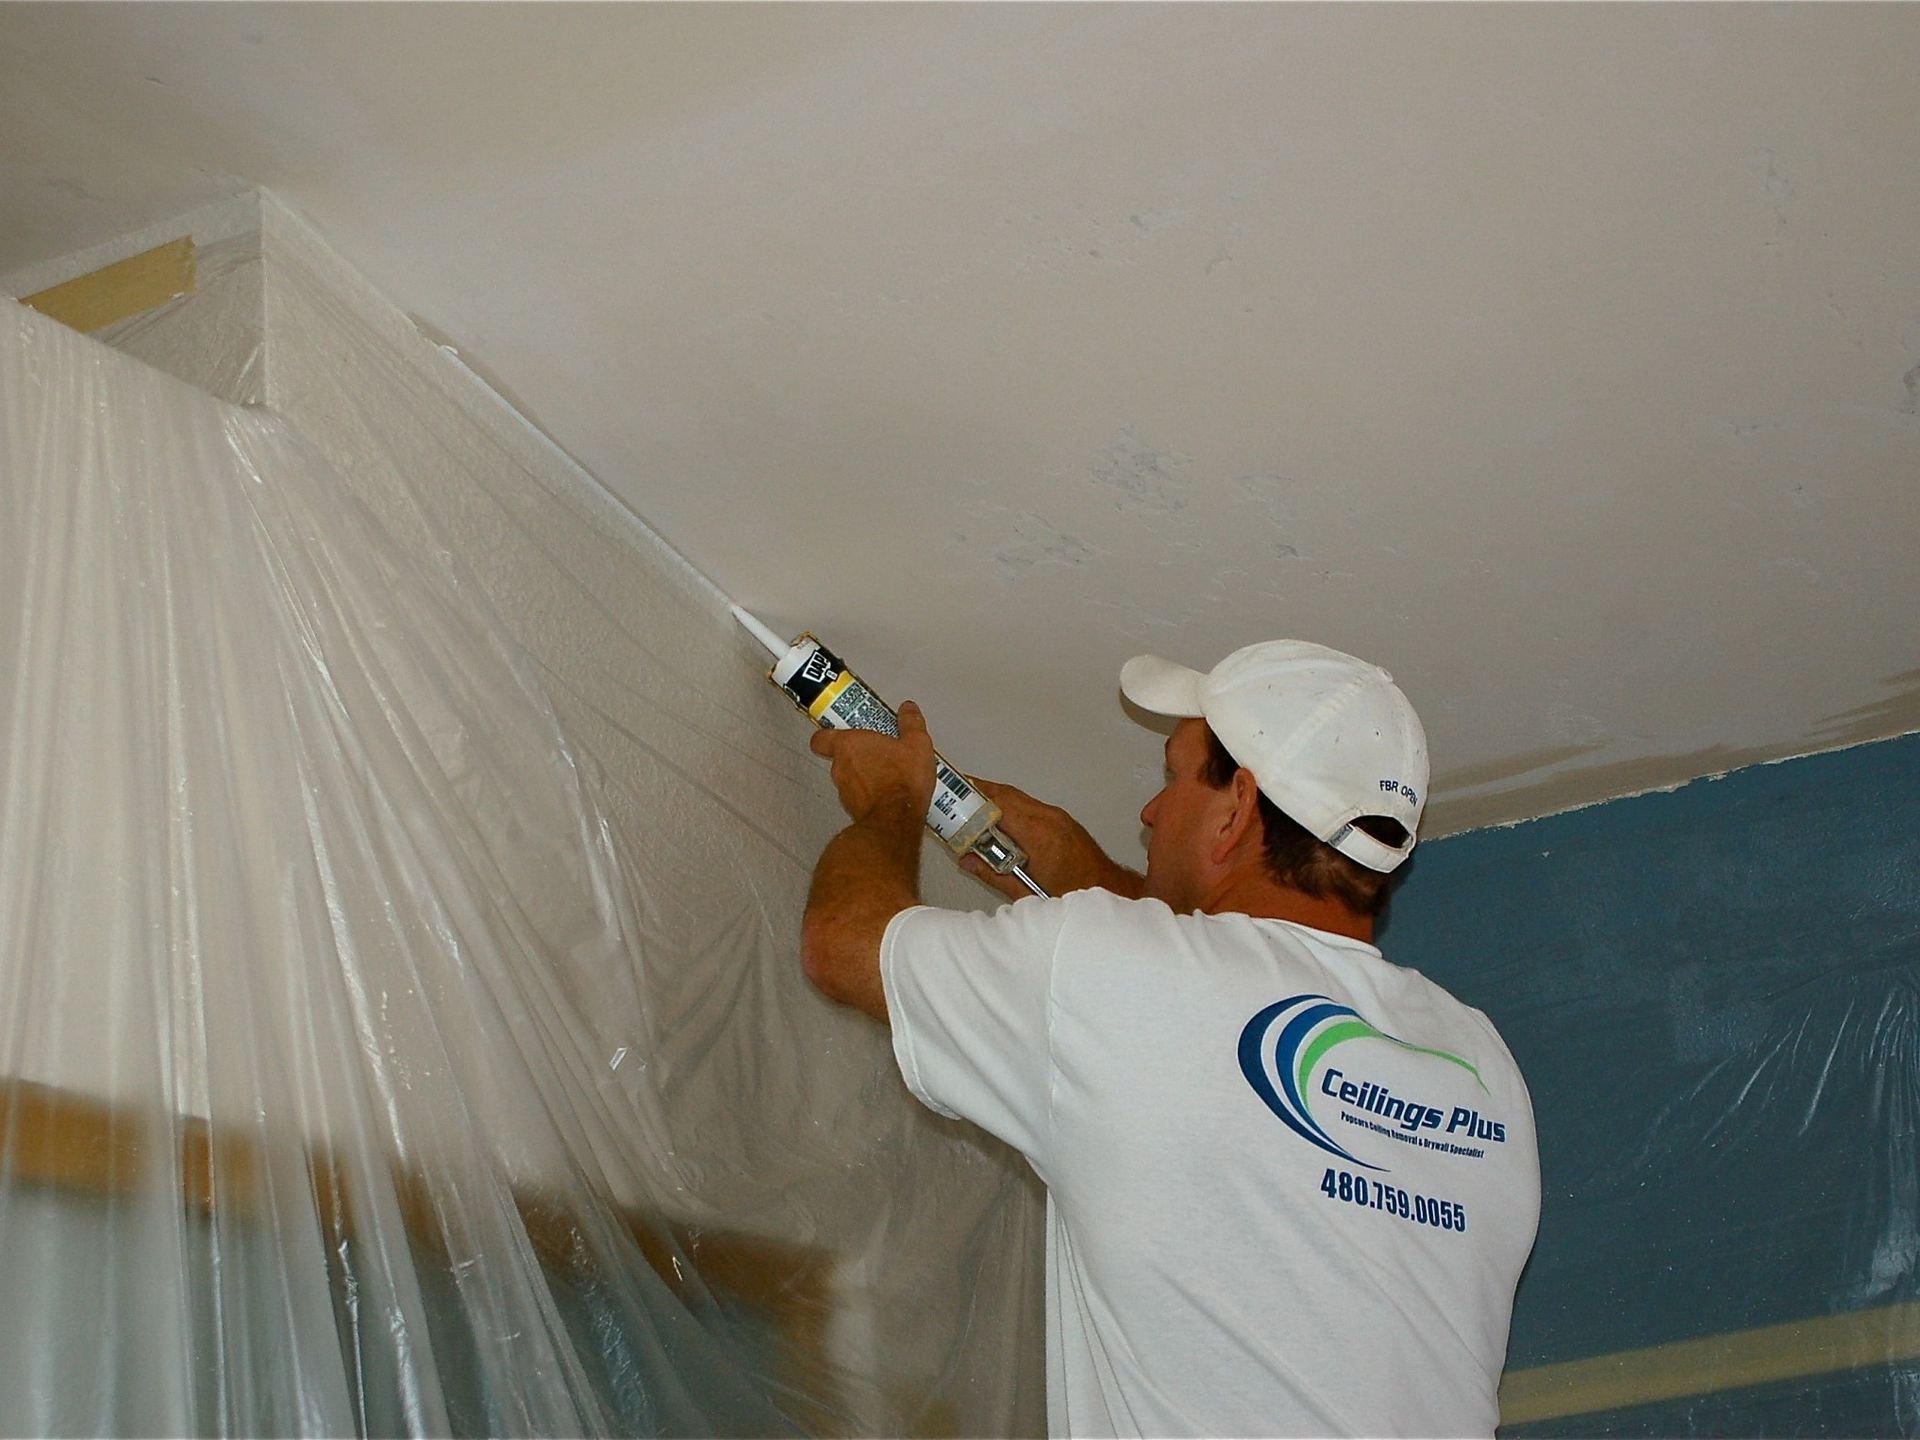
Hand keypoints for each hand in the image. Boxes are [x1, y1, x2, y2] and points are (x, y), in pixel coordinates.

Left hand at [809, 700, 937, 828]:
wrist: (896, 820)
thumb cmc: (901, 781)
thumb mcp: (916, 744)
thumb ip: (910, 723)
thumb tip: (909, 710)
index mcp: (849, 744)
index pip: (821, 738)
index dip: (828, 735)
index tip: (841, 731)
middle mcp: (840, 767)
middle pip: (839, 757)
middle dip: (857, 755)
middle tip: (876, 752)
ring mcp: (844, 791)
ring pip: (848, 778)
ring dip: (863, 776)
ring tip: (888, 774)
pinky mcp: (853, 810)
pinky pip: (857, 797)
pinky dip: (868, 794)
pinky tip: (889, 794)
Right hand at [959, 778, 1144, 899]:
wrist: (1107, 890)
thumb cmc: (1072, 895)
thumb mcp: (1025, 893)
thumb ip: (993, 874)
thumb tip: (967, 861)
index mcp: (1037, 835)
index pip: (998, 804)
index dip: (973, 796)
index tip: (954, 794)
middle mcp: (1048, 819)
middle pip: (1006, 794)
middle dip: (979, 792)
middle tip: (955, 795)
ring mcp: (1057, 817)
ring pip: (1018, 798)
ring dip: (995, 799)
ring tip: (971, 806)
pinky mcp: (1061, 820)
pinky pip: (1030, 806)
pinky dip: (1011, 807)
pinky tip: (999, 819)